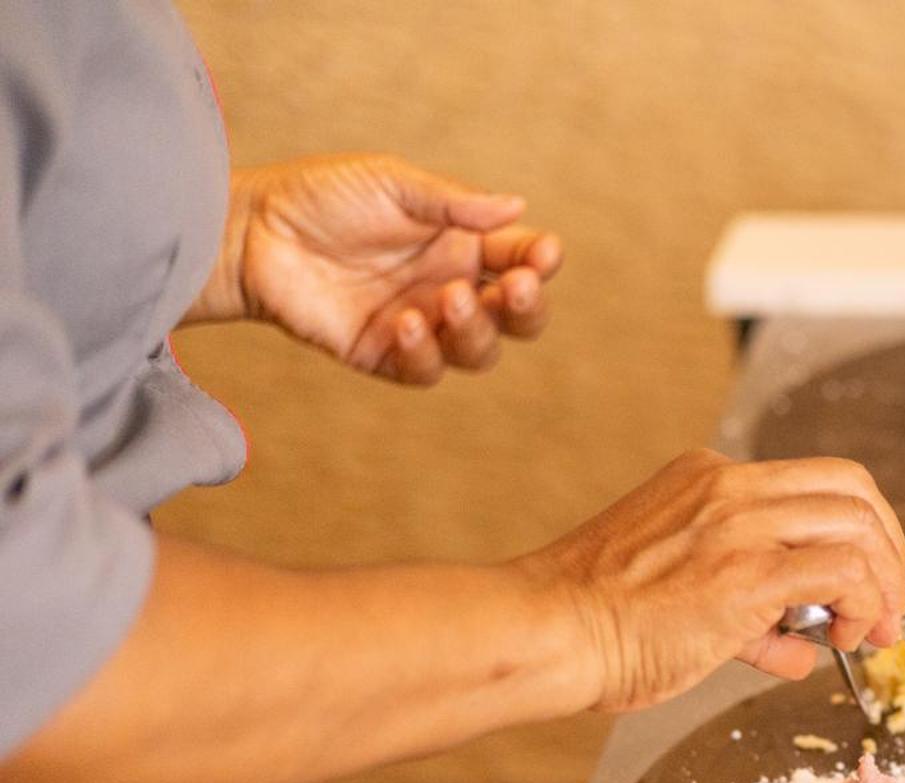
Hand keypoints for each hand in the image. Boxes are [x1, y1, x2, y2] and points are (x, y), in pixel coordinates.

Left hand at [207, 154, 562, 384]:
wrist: (251, 231)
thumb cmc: (321, 196)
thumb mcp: (392, 181)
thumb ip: (453, 201)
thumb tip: (518, 207)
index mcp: (462, 243)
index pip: (522, 259)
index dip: (541, 260)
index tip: (542, 253)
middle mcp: (450, 286)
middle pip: (517, 316)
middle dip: (528, 307)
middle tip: (516, 287)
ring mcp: (422, 324)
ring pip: (480, 350)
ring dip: (478, 329)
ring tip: (451, 299)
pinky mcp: (384, 354)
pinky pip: (425, 370)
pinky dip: (426, 352)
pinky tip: (407, 322)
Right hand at [519, 450, 904, 712]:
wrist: (548, 633)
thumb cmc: (598, 625)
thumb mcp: (680, 598)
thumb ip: (748, 617)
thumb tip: (795, 648)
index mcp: (708, 477)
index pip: (813, 482)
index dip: (859, 529)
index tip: (868, 580)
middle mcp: (729, 485)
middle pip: (852, 489)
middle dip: (888, 550)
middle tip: (889, 608)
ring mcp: (740, 523)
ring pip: (857, 524)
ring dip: (883, 583)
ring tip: (873, 632)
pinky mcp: (748, 571)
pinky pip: (843, 572)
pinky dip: (865, 605)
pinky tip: (845, 640)